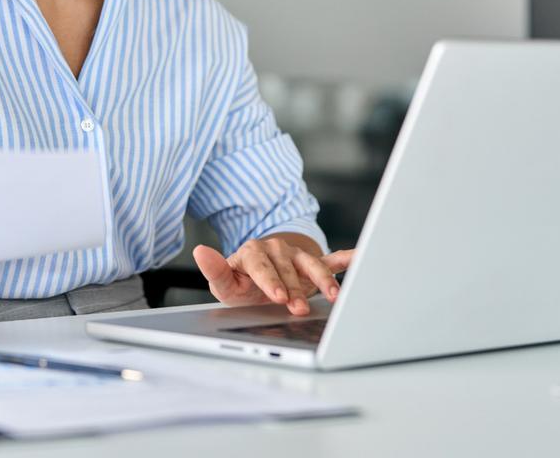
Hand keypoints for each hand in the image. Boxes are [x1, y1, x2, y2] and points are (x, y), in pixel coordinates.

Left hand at [192, 238, 353, 315]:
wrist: (260, 282)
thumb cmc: (241, 286)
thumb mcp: (225, 284)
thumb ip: (216, 271)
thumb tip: (200, 251)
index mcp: (252, 253)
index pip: (261, 263)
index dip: (270, 279)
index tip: (277, 295)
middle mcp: (276, 250)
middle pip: (288, 269)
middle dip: (295, 290)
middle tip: (298, 310)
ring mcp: (296, 256)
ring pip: (312, 265)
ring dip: (323, 280)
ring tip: (333, 296)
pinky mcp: (313, 262)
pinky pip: (331, 260)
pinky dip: (346, 259)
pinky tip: (359, 257)